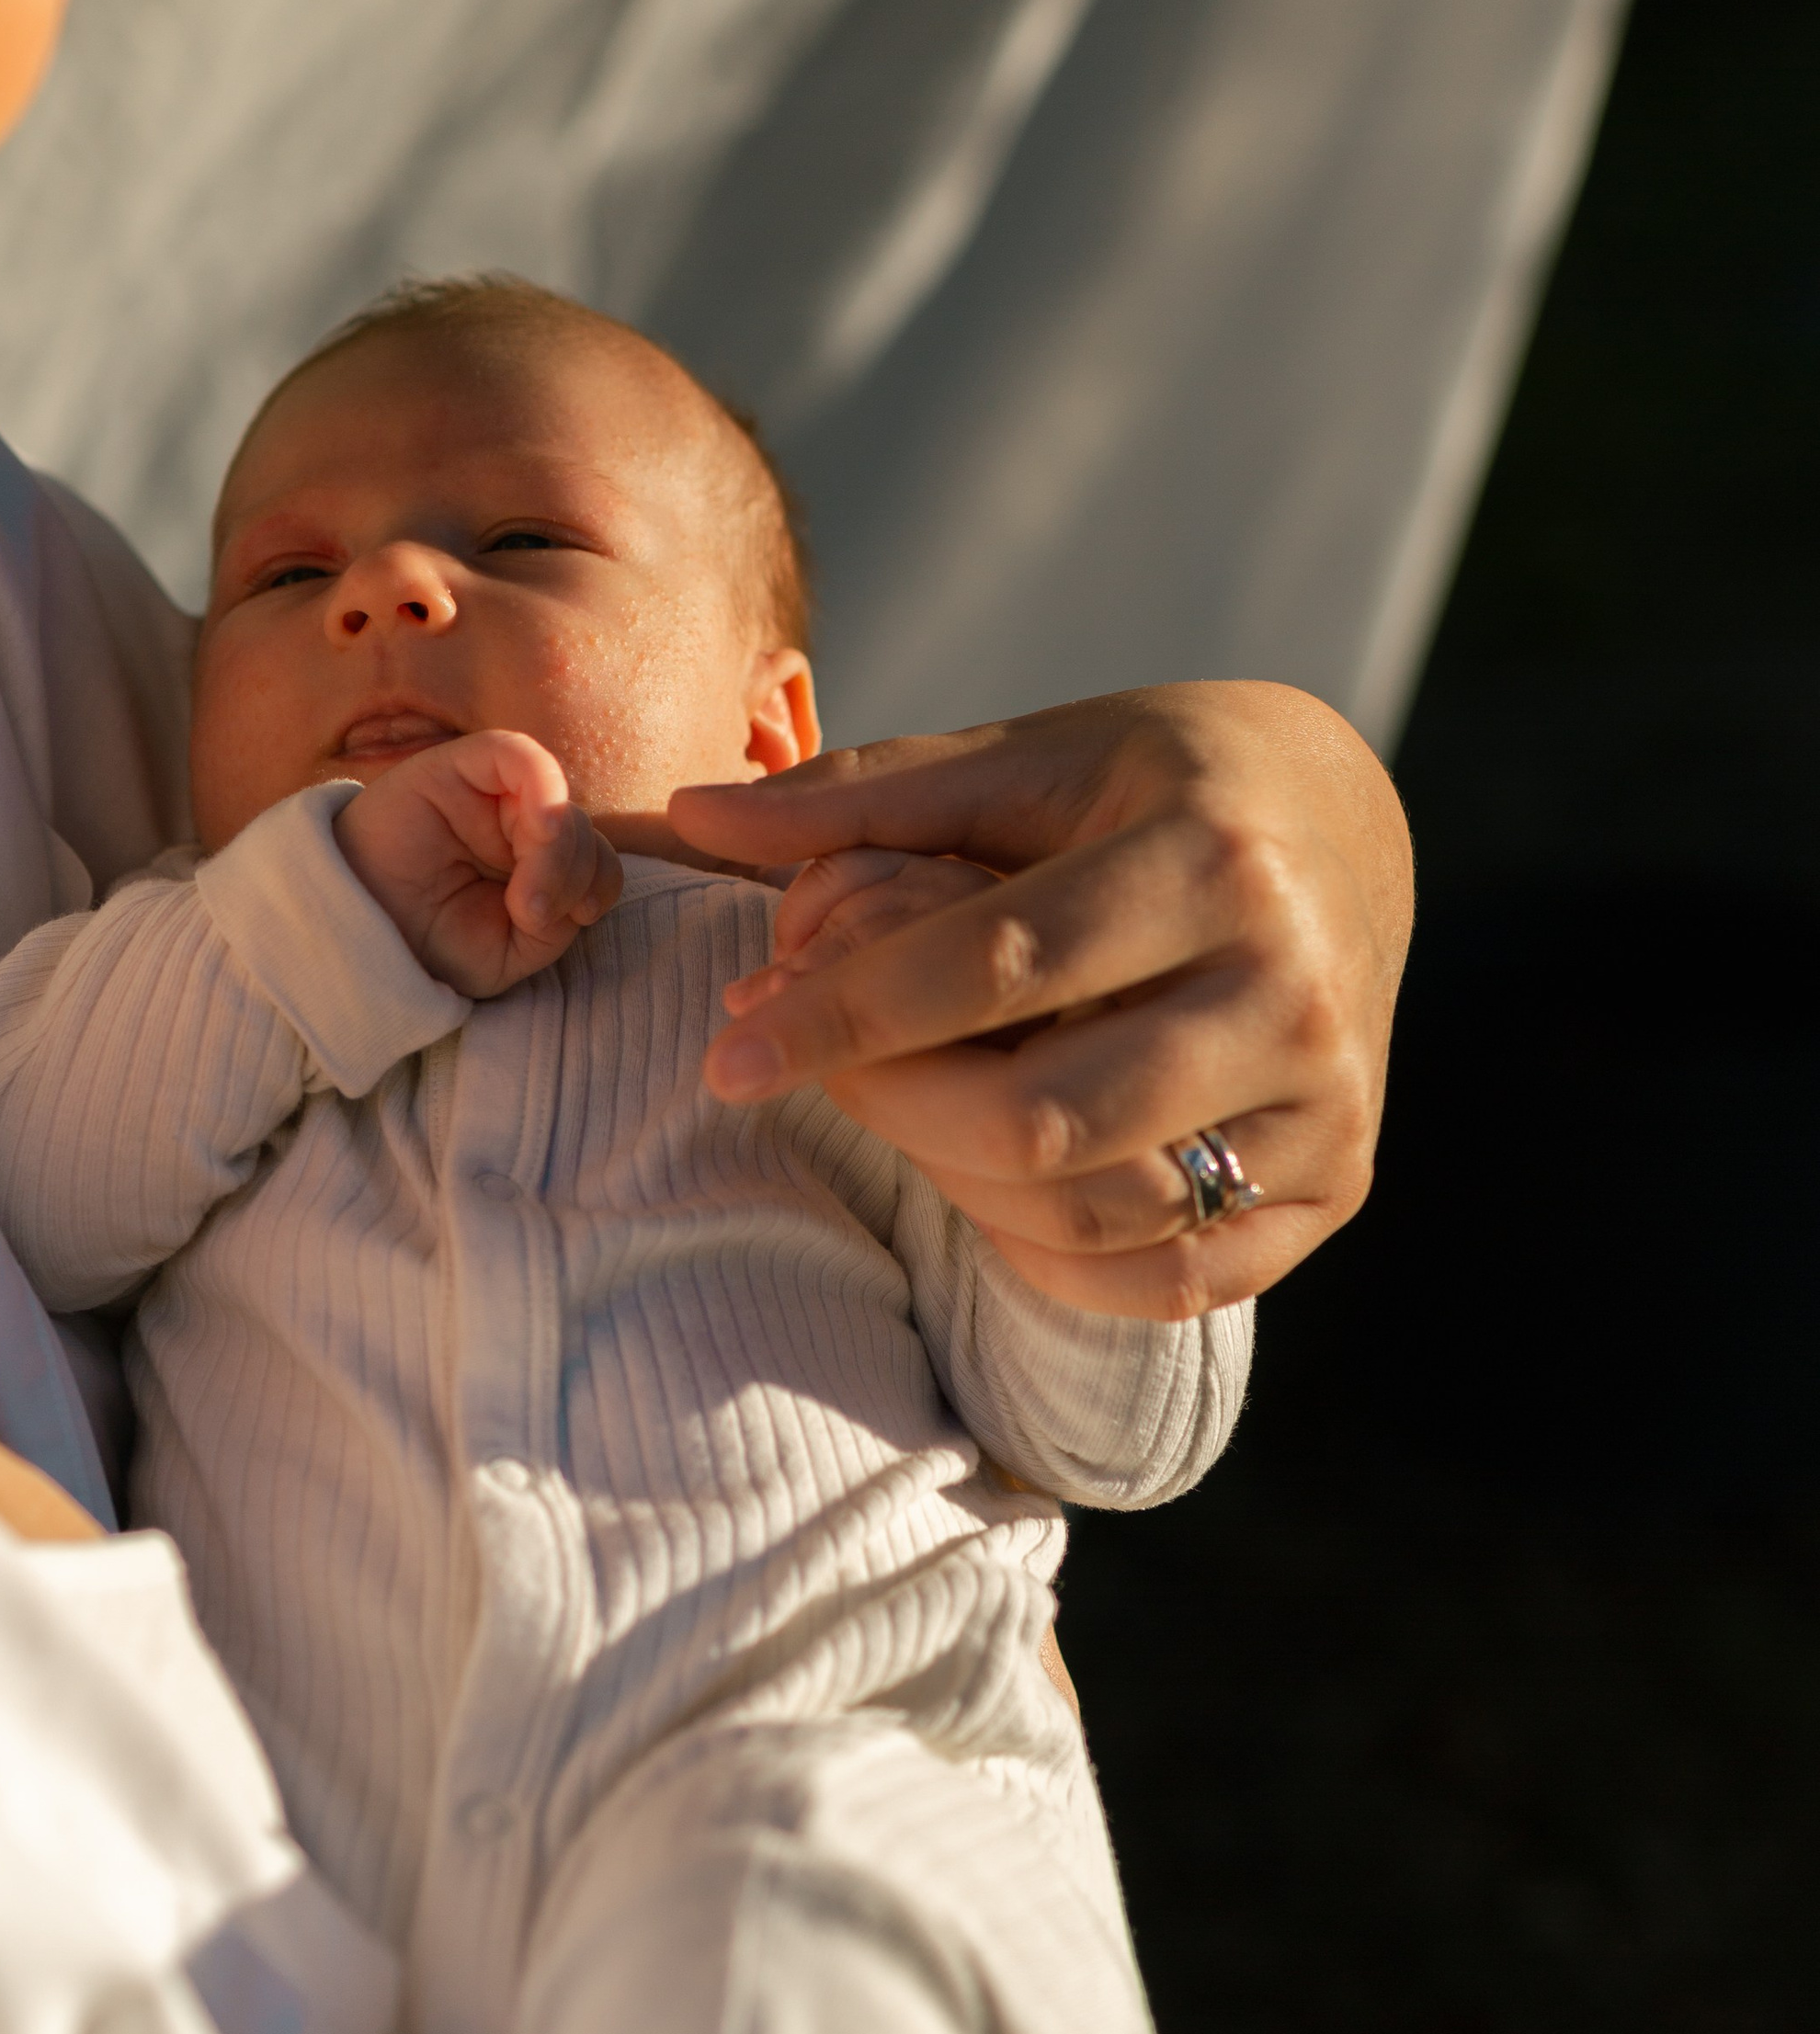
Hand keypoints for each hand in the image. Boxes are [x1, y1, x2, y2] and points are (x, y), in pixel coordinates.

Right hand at [336, 730, 623, 996]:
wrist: (355, 936)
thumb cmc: (427, 946)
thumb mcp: (509, 952)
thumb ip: (559, 916)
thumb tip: (581, 882)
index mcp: (529, 866)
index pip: (596, 861)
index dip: (597, 886)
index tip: (568, 920)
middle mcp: (513, 824)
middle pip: (584, 831)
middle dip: (574, 875)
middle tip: (532, 913)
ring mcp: (486, 793)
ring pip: (560, 800)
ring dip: (558, 852)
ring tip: (521, 900)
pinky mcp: (455, 767)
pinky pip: (519, 756)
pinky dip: (543, 794)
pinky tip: (532, 834)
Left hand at [666, 684, 1409, 1319]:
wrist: (1347, 820)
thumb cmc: (1152, 778)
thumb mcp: (1025, 756)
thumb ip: (862, 795)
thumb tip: (686, 817)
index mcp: (1209, 856)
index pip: (992, 965)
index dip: (843, 1015)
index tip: (727, 1050)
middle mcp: (1290, 985)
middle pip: (1041, 1113)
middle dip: (887, 1106)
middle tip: (800, 1070)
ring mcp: (1328, 1099)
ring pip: (1100, 1208)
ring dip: (952, 1180)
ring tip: (889, 1106)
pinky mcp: (1339, 1182)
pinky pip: (1170, 1277)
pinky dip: (1051, 1253)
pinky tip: (985, 1182)